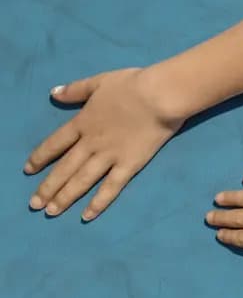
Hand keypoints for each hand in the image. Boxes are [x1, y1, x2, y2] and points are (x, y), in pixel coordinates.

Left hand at [26, 69, 185, 219]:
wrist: (159, 96)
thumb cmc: (132, 85)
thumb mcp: (99, 81)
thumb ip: (76, 90)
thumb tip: (53, 93)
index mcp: (82, 123)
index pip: (55, 144)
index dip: (40, 158)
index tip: (28, 170)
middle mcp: (90, 144)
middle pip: (64, 168)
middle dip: (47, 187)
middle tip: (34, 204)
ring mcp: (109, 156)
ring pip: (82, 181)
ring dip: (65, 197)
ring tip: (51, 212)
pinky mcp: (129, 165)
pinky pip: (111, 187)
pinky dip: (98, 202)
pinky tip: (87, 215)